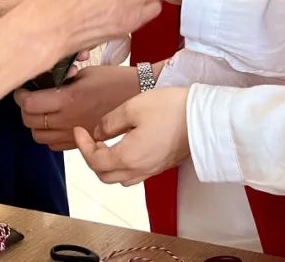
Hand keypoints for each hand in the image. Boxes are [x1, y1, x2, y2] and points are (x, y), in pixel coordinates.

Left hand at [14, 65, 140, 150]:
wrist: (140, 97)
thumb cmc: (115, 80)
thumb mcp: (87, 72)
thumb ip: (63, 78)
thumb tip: (44, 81)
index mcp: (68, 100)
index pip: (29, 104)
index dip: (20, 96)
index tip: (22, 89)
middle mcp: (68, 120)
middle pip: (30, 123)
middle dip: (25, 110)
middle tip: (30, 98)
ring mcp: (75, 135)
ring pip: (40, 138)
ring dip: (36, 124)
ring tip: (42, 111)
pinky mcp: (84, 143)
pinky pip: (55, 146)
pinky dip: (49, 135)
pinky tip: (56, 122)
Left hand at [75, 87, 190, 185]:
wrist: (205, 117)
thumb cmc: (171, 109)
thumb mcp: (133, 107)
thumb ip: (110, 122)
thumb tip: (98, 132)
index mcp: (128, 157)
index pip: (94, 161)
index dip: (82, 146)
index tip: (79, 130)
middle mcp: (139, 169)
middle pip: (104, 175)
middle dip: (92, 157)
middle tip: (89, 137)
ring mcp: (152, 170)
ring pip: (119, 178)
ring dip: (106, 164)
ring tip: (105, 142)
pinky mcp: (161, 166)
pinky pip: (134, 174)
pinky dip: (122, 165)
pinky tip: (124, 146)